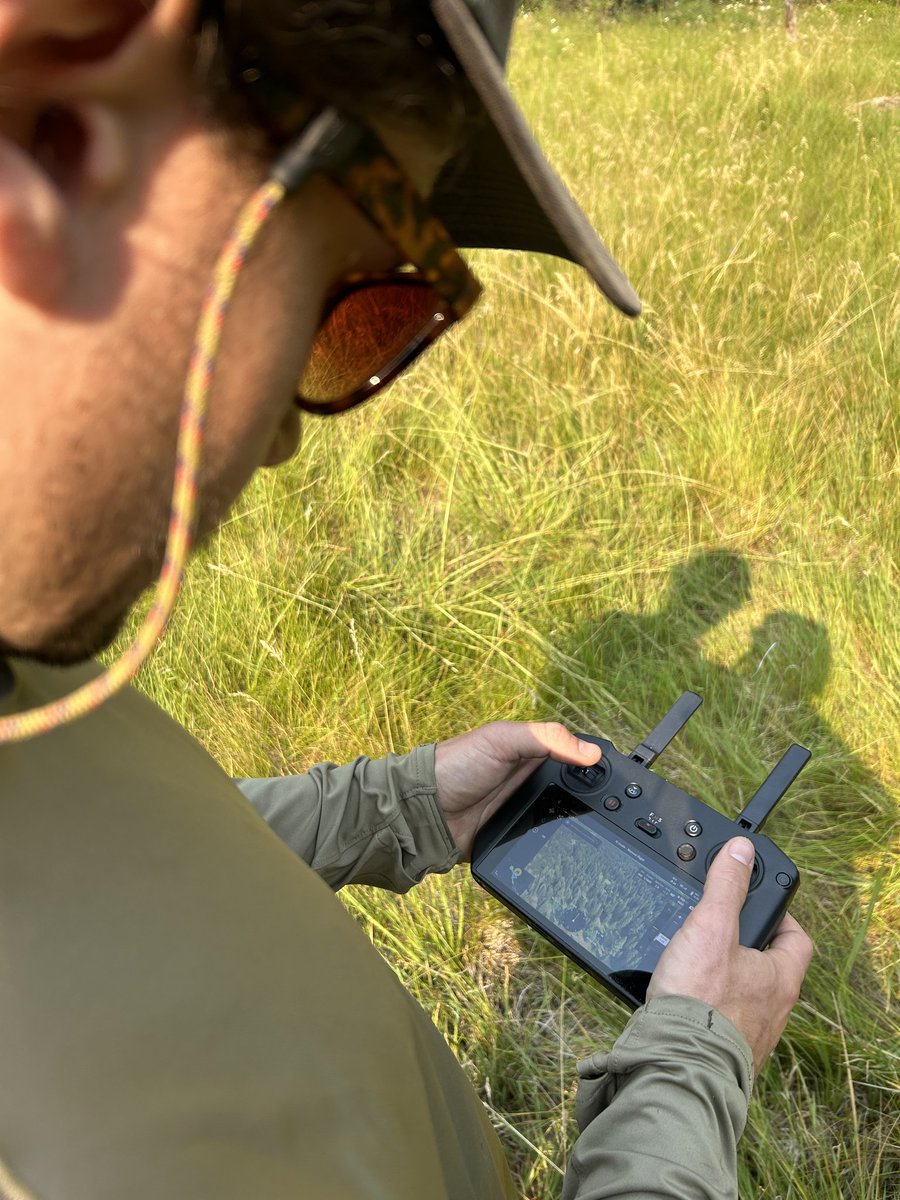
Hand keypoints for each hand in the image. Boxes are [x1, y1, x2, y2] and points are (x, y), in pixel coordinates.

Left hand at [433, 721, 600, 861]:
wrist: (423, 813)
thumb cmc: (456, 765)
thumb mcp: (502, 740)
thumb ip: (546, 739)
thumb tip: (592, 752)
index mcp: (534, 753)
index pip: (577, 759)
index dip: (598, 769)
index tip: (620, 785)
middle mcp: (533, 782)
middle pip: (577, 794)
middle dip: (594, 806)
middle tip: (614, 819)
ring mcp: (526, 812)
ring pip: (565, 822)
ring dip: (578, 830)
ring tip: (601, 842)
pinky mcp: (516, 839)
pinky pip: (544, 845)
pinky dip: (557, 850)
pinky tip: (571, 856)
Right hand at [647, 836, 813, 1074]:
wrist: (678, 1063)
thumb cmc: (701, 999)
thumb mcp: (711, 927)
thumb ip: (726, 886)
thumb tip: (741, 850)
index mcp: (780, 978)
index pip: (797, 938)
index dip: (780, 916)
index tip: (756, 902)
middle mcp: (773, 1010)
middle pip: (769, 966)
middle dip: (745, 946)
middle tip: (718, 929)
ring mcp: (750, 1034)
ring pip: (744, 994)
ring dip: (725, 977)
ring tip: (695, 961)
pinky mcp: (724, 1051)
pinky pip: (721, 1019)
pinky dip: (706, 1004)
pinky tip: (683, 998)